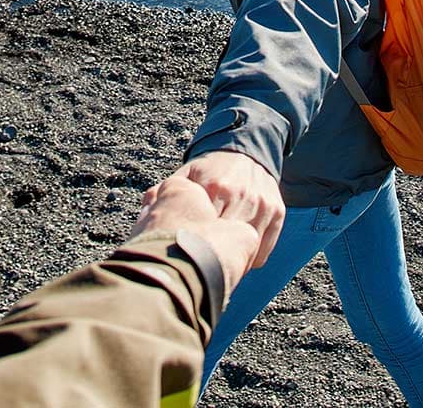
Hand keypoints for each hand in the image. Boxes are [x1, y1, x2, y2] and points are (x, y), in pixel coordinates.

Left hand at [159, 150, 283, 267]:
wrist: (246, 150)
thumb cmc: (210, 170)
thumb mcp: (187, 174)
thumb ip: (166, 191)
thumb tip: (145, 208)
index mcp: (212, 187)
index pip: (202, 230)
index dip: (192, 249)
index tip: (184, 260)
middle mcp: (239, 195)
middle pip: (225, 244)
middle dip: (212, 261)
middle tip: (199, 273)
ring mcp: (261, 204)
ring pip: (247, 251)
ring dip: (232, 264)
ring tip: (217, 269)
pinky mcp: (277, 211)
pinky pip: (263, 250)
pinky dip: (250, 260)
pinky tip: (238, 260)